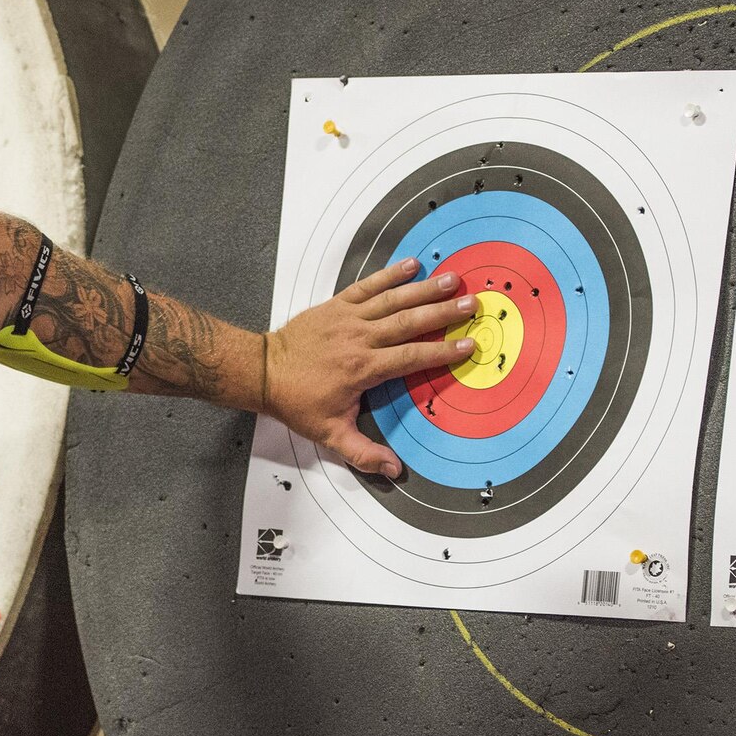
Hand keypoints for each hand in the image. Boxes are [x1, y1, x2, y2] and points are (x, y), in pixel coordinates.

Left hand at [263, 258, 474, 478]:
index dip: (443, 352)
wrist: (263, 372)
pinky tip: (412, 263)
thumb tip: (394, 471)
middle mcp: (360, 339)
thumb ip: (364, 454)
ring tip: (452, 279)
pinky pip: (367, 286)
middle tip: (471, 303)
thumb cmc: (297, 402)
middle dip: (443, 313)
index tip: (469, 345)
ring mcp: (348, 318)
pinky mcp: (336, 305)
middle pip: (409, 322)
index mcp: (363, 369)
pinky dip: (389, 274)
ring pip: (393, 300)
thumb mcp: (330, 434)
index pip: (412, 358)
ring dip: (424, 288)